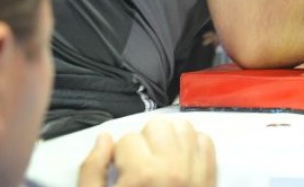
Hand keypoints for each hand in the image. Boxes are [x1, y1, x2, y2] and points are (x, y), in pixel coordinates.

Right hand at [77, 117, 216, 186]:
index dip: (119, 156)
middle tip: (139, 167)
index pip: (127, 140)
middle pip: (158, 126)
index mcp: (143, 175)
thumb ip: (92, 170)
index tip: (120, 174)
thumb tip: (104, 138)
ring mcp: (198, 170)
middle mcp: (175, 167)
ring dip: (169, 139)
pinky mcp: (211, 177)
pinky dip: (191, 145)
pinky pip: (205, 141)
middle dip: (144, 143)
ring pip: (184, 127)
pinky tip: (178, 162)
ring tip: (159, 161)